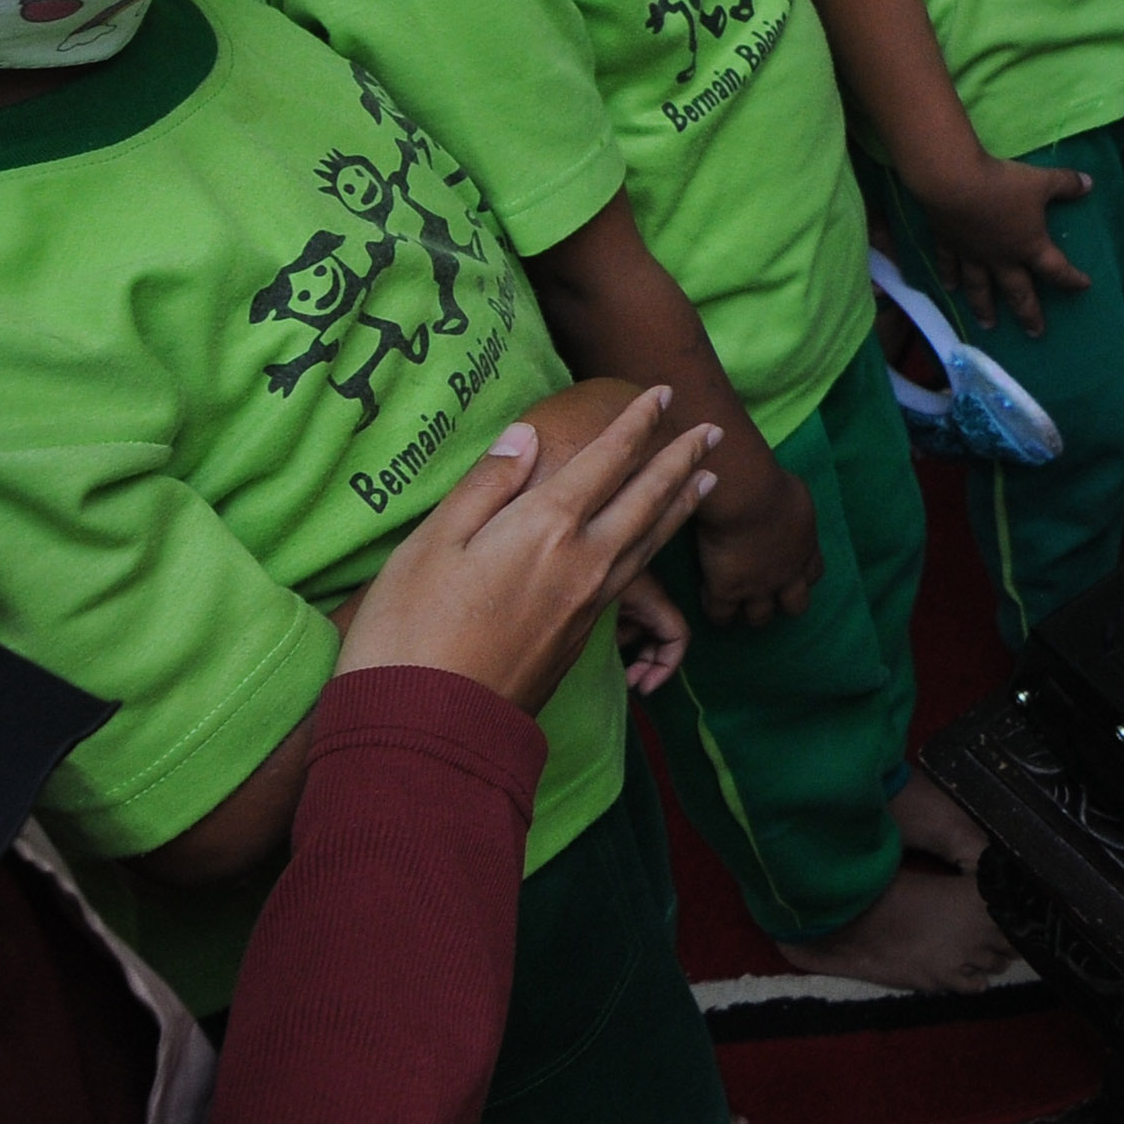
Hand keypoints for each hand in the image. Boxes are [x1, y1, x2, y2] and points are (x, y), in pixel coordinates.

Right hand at [338, 390, 722, 711]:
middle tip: (713, 433)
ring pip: (650, 541)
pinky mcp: (582, 639)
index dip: (638, 423)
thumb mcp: (431, 544)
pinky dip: (656, 546)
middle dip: (681, 460)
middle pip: (648, 499)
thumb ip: (486, 486)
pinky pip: (635, 576)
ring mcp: (588, 603)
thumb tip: (526, 435)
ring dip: (681, 505)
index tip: (665, 394)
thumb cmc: (410, 632)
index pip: (607, 460)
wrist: (427, 729)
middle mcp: (583, 560)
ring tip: (707, 481)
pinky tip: (652, 544)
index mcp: (545, 527)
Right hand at [691, 457, 821, 625]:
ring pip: (759, 618)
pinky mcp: (728, 591)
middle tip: (765, 595)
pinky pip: (721, 615)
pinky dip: (715, 611)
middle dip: (783, 604)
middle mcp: (787, 574)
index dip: (801, 576)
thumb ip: (794, 511)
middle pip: (795, 606)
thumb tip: (786, 507)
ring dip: (749, 612)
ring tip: (734, 604)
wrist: (745, 496)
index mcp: (805, 548)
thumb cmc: (771, 484)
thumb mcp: (796, 495)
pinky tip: (707, 595)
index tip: (788, 571)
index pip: (813, 574)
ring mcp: (758, 587)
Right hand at [909, 146, 1094, 336]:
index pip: (1056, 269)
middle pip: (1017, 292)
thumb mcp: (1042, 181)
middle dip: (1028, 314)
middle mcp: (1002, 258)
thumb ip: (1067, 184)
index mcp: (1029, 245)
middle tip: (1035, 334)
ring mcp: (973, 255)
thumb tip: (1090, 183)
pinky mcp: (948, 244)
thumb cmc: (1003, 185)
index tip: (1083, 287)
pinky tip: (948, 288)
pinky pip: (949, 265)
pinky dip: (948, 277)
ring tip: (987, 324)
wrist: (955, 182)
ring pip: (980, 288)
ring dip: (984, 307)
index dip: (1071, 279)